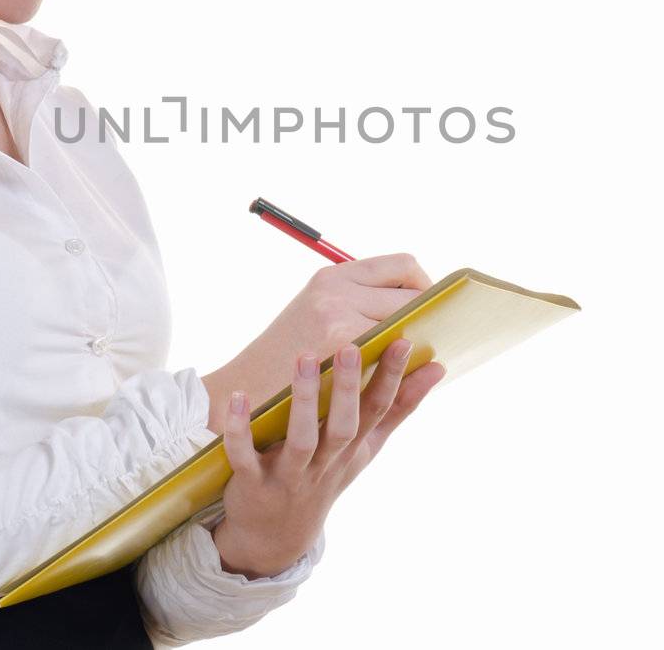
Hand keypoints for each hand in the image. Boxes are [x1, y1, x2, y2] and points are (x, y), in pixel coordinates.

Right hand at [200, 253, 433, 434]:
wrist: (235, 397)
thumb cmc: (281, 357)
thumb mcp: (317, 311)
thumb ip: (360, 301)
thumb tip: (419, 302)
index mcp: (331, 277)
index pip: (402, 266)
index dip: (423, 285)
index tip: (425, 307)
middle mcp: (335, 295)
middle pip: (409, 296)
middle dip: (424, 317)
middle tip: (429, 336)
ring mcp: (336, 327)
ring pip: (404, 331)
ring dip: (416, 345)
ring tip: (421, 356)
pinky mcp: (337, 362)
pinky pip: (389, 362)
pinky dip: (406, 371)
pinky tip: (410, 376)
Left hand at [210, 337, 445, 577]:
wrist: (276, 537)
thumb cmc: (326, 477)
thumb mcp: (366, 448)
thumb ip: (399, 408)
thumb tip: (438, 367)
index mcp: (353, 448)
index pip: (378, 411)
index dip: (393, 378)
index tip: (403, 341)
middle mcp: (326, 462)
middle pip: (343, 427)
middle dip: (348, 389)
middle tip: (351, 346)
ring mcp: (290, 475)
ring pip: (301, 439)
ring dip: (303, 401)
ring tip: (304, 358)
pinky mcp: (253, 483)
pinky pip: (245, 457)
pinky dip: (239, 430)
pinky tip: (238, 398)